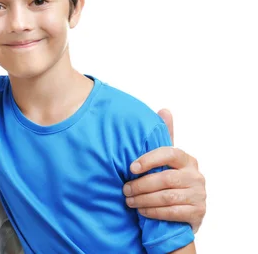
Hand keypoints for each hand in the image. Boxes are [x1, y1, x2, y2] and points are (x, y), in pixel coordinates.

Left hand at [123, 109, 206, 232]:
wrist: (184, 213)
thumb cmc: (171, 181)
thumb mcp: (168, 160)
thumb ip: (165, 138)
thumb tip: (165, 110)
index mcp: (187, 160)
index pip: (169, 153)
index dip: (149, 160)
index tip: (131, 168)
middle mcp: (196, 176)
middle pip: (165, 179)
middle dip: (141, 185)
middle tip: (125, 189)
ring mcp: (199, 195)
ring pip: (167, 197)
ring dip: (144, 199)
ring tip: (129, 200)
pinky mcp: (198, 213)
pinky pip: (172, 212)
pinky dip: (153, 212)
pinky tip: (141, 211)